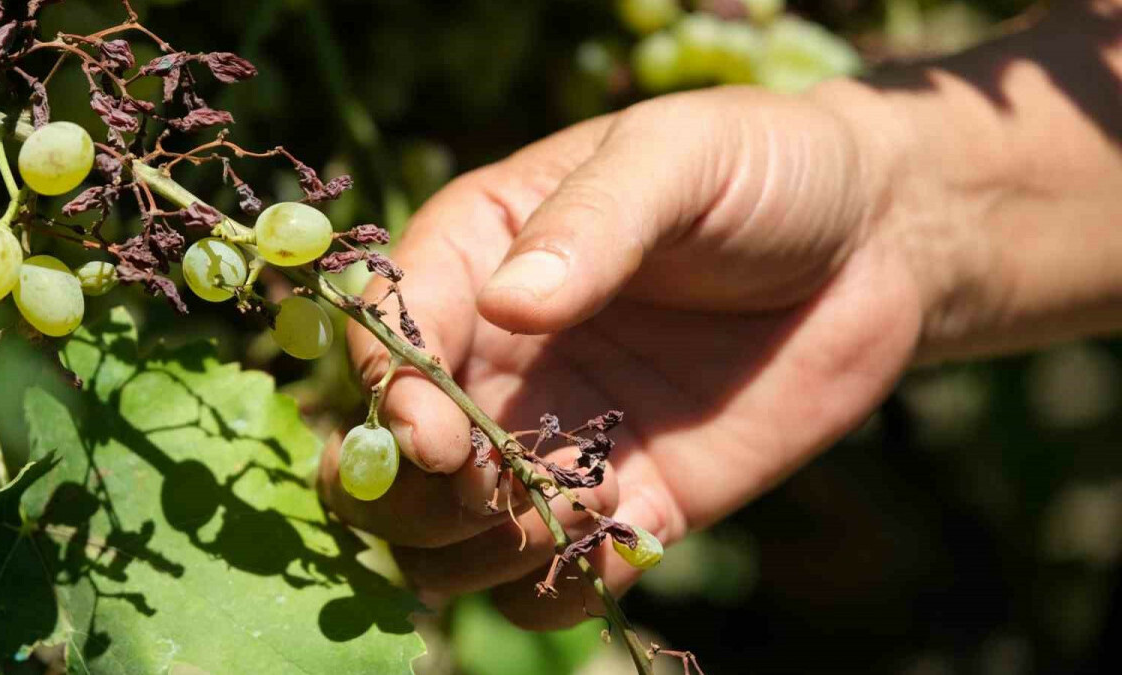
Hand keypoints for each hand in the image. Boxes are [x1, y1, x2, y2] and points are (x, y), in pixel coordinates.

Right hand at [319, 83, 924, 628]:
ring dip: (485, 549)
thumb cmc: (762, 171)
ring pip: (451, 540)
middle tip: (493, 484)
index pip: (389, 337)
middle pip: (392, 460)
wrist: (872, 244)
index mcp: (478, 256)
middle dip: (418, 494)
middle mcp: (496, 358)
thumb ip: (591, 224)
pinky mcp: (625, 503)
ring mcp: (554, 438)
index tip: (436, 437)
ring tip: (579, 505)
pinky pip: (547, 583)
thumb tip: (509, 305)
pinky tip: (619, 534)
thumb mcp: (676, 159)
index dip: (392, 395)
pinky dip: (559, 585)